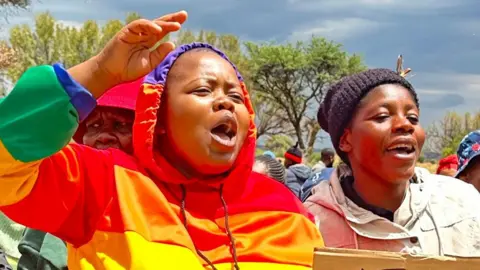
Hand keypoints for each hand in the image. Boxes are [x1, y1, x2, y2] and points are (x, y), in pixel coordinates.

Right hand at [69, 11, 187, 97]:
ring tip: (176, 26)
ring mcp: (135, 33)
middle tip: (184, 15)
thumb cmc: (128, 70)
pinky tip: (158, 30)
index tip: (183, 21)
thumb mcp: (149, 63)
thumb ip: (160, 54)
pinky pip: (139, 25)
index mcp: (149, 42)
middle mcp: (143, 35)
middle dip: (172, 19)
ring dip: (164, 23)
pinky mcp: (126, 32)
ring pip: (151, 24)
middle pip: (160, 24)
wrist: (111, 74)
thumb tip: (172, 43)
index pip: (163, 31)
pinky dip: (149, 26)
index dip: (172, 25)